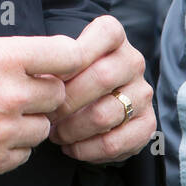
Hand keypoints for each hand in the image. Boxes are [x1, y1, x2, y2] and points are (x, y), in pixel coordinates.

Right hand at [0, 34, 81, 179]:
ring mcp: (2, 131)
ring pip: (42, 129)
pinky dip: (13, 147)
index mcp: (2, 57)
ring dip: (28, 123)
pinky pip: (23, 155)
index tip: (62, 64)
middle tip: (20, 92)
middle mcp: (8, 94)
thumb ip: (9, 57)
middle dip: (43, 94)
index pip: (65, 55)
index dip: (67, 60)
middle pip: (57, 96)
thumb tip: (44, 64)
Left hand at [48, 15, 154, 163]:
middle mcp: (133, 61)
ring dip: (74, 129)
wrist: (93, 96)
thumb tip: (38, 77)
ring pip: (106, 114)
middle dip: (67, 101)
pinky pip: (117, 143)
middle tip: (46, 115)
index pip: (103, 35)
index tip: (50, 77)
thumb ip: (53, 60)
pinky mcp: (147, 123)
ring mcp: (143, 92)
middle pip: (102, 78)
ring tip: (55, 134)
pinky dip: (89, 150)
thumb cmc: (69, 73)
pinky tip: (72, 148)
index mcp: (114, 36)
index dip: (75, 57)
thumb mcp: (61, 58)